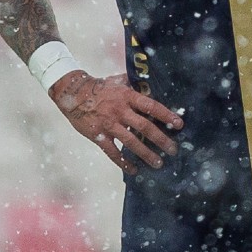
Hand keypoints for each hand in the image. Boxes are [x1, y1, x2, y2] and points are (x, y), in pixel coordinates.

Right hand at [48, 72, 182, 170]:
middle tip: (173, 150)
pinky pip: (113, 152)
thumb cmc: (99, 87)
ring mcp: (109, 124)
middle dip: (161, 140)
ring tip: (158, 163)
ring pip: (131, 142)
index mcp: (127, 96)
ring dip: (146, 154)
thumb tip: (153, 86)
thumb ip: (134, 85)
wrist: (72, 93)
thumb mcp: (118, 81)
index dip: (166, 115)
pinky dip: (123, 162)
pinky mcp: (98, 135)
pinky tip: (134, 170)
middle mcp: (119, 110)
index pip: (151, 106)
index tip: (179, 124)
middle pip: (145, 127)